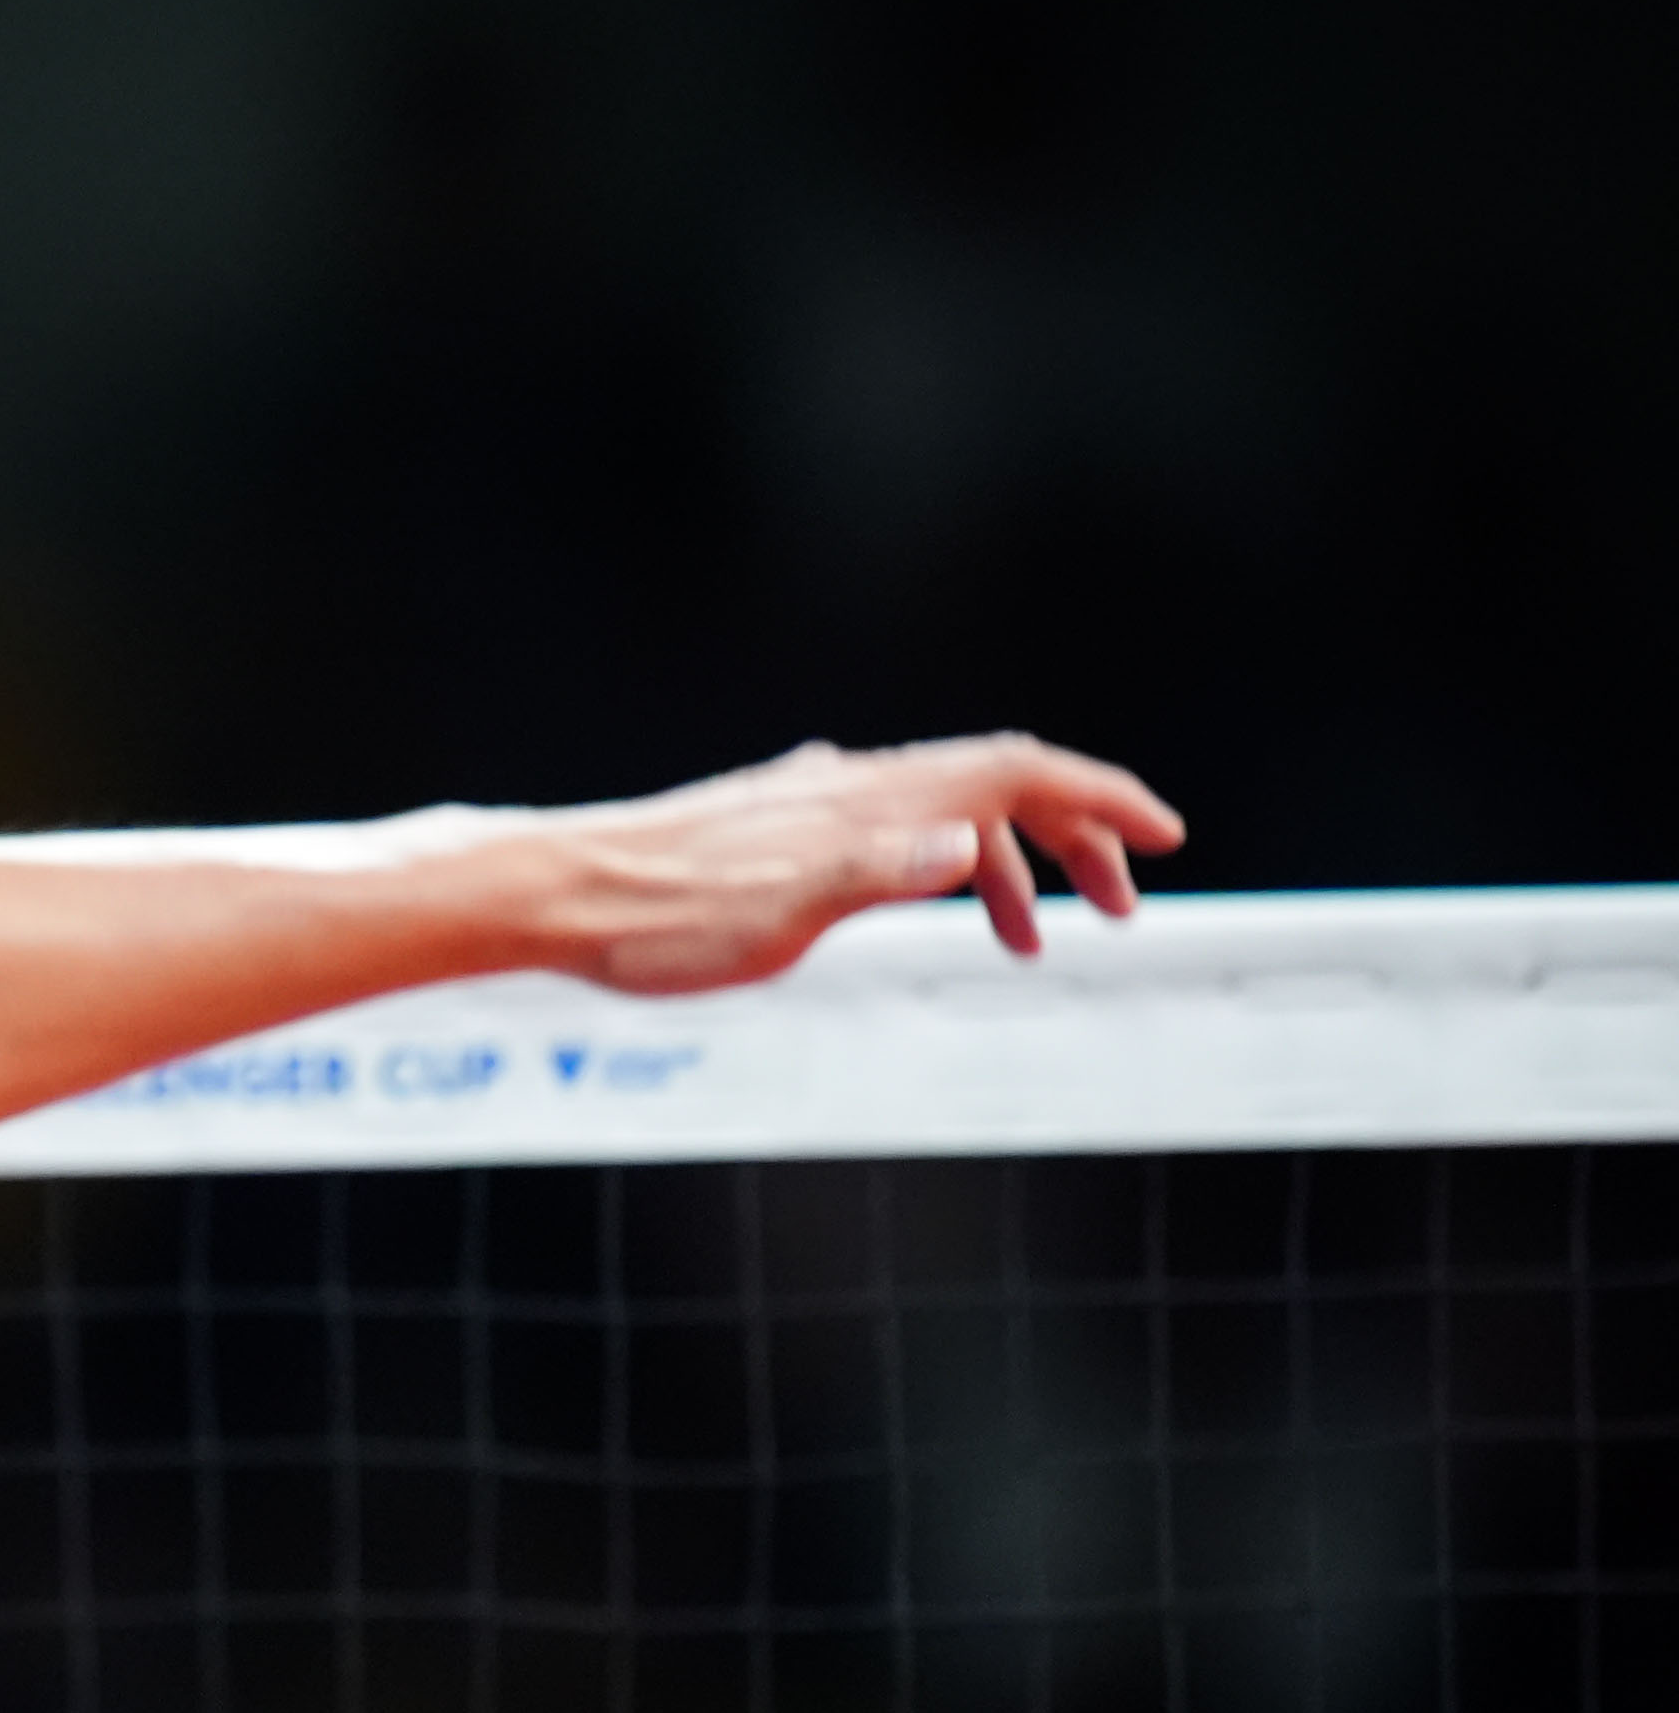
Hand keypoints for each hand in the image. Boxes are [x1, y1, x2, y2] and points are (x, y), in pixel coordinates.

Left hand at [525, 733, 1185, 994]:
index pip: (1014, 771)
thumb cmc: (651, 915)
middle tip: (1118, 911)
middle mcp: (843, 788)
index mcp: (862, 801)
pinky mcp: (775, 831)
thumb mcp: (778, 910)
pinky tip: (927, 900)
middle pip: (993, 785)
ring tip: (1028, 940)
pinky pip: (887, 833)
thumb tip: (965, 838)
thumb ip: (877, 872)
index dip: (1099, 799)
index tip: (1165, 837)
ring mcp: (808, 805)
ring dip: (1003, 865)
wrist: (548, 894)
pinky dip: (934, 865)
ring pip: (940, 812)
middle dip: (1072, 839)